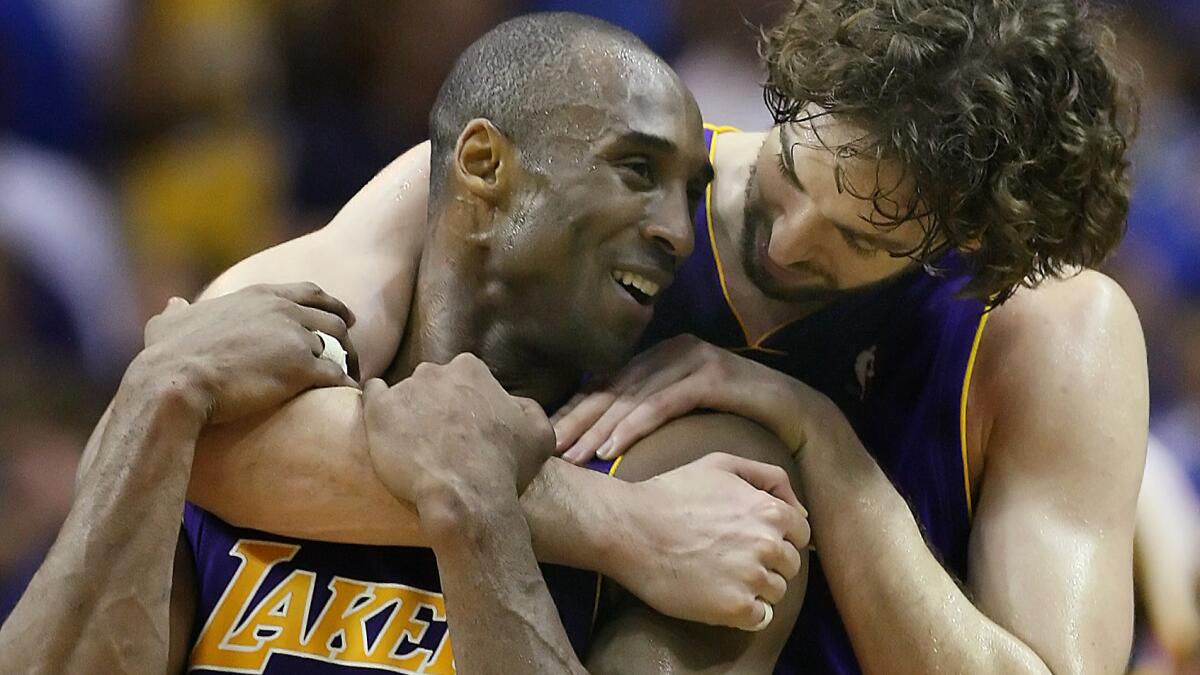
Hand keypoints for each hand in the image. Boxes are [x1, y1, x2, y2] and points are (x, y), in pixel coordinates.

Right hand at [140, 283, 359, 423]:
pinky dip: (348, 387)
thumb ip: (176, 312)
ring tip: (352, 381)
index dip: (330, 305)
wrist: (174, 383)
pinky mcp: (303, 369)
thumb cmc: (167, 357)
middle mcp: (284, 311)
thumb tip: (174, 303)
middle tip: (352, 354)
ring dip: (349, 364)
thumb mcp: (168, 324)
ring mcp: (296, 339)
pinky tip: (351, 398)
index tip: (345, 316)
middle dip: (346, 337)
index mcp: (259, 296)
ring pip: (339, 349)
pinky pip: (338, 377)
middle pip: (333, 320)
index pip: (309, 293)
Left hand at [361, 353, 554, 506]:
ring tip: (413, 444)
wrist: (466, 497)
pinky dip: (376, 408)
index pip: (464, 377)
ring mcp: (404, 389)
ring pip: (404, 394)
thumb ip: (527, 409)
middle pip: (433, 383)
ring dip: (408, 413)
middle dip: (436, 404)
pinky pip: (370, 396)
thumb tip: (514, 404)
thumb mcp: (539, 435)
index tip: (466, 425)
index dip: (466, 401)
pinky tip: (385, 428)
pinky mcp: (378, 411)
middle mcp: (436, 371)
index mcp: (472, 369)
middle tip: (441, 437)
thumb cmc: (505, 467)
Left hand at [554, 335, 820, 462]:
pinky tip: (612, 449)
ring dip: (599, 428)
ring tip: (573, 455)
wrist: (798, 416)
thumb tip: (604, 437)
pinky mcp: (710, 375)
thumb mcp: (688, 415)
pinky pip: (662, 404)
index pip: (610, 384)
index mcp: (662, 356)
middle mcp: (673, 350)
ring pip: (632, 396)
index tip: (547, 438)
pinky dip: (633, 427)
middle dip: (578, 419)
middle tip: (548, 448)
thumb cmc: (740, 422)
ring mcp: (693, 358)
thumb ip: (653, 413)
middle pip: (614, 387)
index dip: (577, 410)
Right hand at [611, 452, 809, 629]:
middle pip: (790, 565)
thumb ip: (768, 477)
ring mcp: (752, 578)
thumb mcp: (721, 464)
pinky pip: (760, 618)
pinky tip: (720, 596)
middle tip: (733, 558)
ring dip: (756, 588)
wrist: (630, 529)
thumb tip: (800, 509)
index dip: (779, 537)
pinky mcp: (734, 608)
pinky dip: (745, 613)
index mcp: (770, 511)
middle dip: (768, 562)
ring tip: (722, 576)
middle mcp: (768, 544)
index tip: (753, 540)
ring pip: (776, 592)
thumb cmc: (672, 494)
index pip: (800, 533)